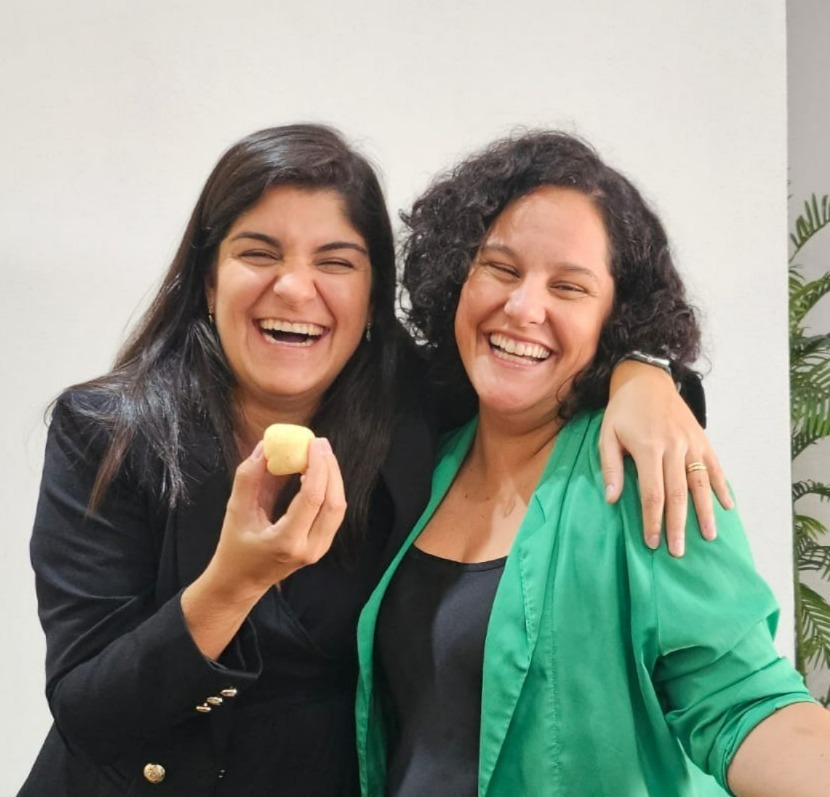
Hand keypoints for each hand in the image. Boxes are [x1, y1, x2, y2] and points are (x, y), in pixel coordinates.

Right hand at [181, 437, 344, 659]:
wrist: (240, 583)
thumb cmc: (234, 548)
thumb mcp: (235, 512)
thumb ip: (248, 479)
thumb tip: (264, 448)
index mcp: (286, 541)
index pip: (313, 499)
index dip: (317, 467)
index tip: (313, 443)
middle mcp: (309, 548)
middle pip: (334, 503)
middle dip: (330, 469)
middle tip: (319, 443)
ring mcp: (319, 550)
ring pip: (338, 508)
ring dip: (332, 478)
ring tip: (319, 454)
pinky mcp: (322, 546)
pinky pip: (333, 514)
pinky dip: (330, 490)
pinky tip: (317, 473)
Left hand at [600, 360, 731, 555]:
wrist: (646, 379)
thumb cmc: (623, 411)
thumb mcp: (607, 435)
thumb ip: (610, 467)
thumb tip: (611, 499)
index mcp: (648, 449)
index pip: (652, 494)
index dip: (653, 520)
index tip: (652, 542)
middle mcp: (674, 448)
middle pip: (678, 495)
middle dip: (678, 526)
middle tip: (678, 551)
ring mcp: (692, 444)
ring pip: (700, 484)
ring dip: (705, 512)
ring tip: (708, 536)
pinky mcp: (702, 439)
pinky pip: (714, 467)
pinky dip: (722, 487)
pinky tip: (727, 506)